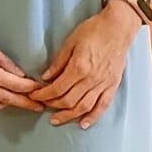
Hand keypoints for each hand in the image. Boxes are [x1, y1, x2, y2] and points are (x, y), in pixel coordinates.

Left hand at [29, 6, 137, 128]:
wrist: (118, 28)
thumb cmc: (93, 31)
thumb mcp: (70, 42)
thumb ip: (58, 62)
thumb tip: (45, 77)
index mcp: (78, 67)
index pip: (57, 88)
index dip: (43, 95)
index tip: (34, 95)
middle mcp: (91, 79)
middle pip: (68, 100)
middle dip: (52, 105)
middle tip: (41, 106)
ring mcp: (103, 84)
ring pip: (84, 107)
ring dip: (69, 115)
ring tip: (57, 119)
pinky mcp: (113, 86)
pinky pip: (103, 106)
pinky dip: (93, 117)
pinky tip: (84, 124)